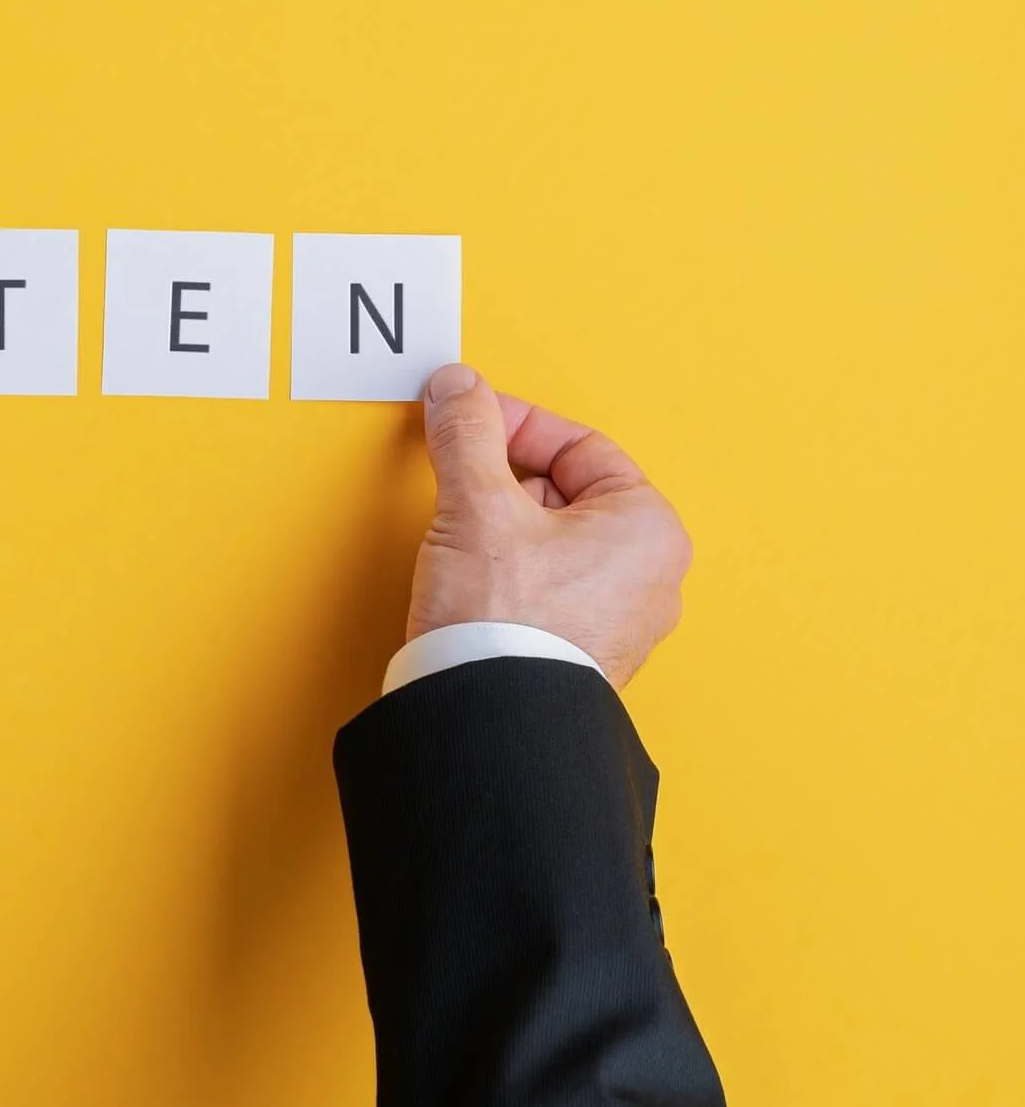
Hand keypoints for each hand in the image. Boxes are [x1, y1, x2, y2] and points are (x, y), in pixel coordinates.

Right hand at [409, 363, 690, 687]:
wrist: (487, 718)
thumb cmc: (504, 621)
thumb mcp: (477, 504)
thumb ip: (467, 432)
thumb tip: (457, 388)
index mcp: (649, 529)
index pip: (579, 445)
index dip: (513, 425)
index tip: (467, 420)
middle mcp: (649, 576)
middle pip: (564, 491)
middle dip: (503, 479)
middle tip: (457, 479)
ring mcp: (619, 620)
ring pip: (551, 540)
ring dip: (501, 526)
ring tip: (461, 537)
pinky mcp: (582, 652)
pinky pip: (546, 586)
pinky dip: (506, 570)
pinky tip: (471, 581)